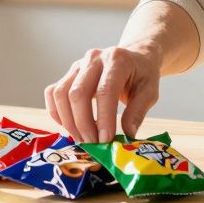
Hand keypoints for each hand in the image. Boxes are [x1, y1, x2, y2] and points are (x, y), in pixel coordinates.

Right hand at [44, 44, 161, 143]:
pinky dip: (57, 113)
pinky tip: (71, 126)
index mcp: (117, 60)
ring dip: (69, 121)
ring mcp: (78, 65)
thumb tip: (127, 135)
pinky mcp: (68, 74)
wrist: (134, 58)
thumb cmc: (142, 75)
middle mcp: (94, 58)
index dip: (103, 118)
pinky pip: (53, 93)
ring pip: (61, 94)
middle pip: (78, 93)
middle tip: (93, 144)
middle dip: (83, 124)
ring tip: (83, 138)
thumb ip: (138, 112)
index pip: (105, 91)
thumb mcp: (150, 91)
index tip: (105, 140)